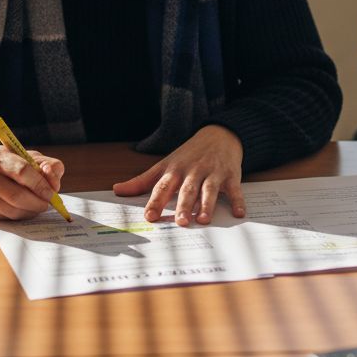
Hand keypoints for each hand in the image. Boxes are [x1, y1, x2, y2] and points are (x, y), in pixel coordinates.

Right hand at [0, 145, 64, 220]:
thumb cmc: (10, 162)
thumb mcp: (29, 156)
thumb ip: (48, 165)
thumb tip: (54, 183)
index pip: (22, 172)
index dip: (40, 185)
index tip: (51, 193)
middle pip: (16, 195)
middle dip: (37, 203)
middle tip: (47, 204)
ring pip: (12, 210)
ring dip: (30, 212)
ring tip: (38, 206)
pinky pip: (6, 218)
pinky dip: (20, 216)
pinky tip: (24, 209)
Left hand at [112, 125, 245, 225]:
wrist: (218, 135)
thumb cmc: (188, 155)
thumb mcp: (164, 165)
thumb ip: (141, 181)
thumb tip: (117, 190)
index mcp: (175, 171)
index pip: (163, 186)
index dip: (156, 201)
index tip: (149, 216)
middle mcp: (193, 172)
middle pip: (187, 190)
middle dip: (184, 205)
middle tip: (180, 222)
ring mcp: (213, 173)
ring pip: (209, 190)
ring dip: (207, 204)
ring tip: (204, 219)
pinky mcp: (231, 175)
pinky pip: (234, 190)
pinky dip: (238, 201)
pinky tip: (239, 213)